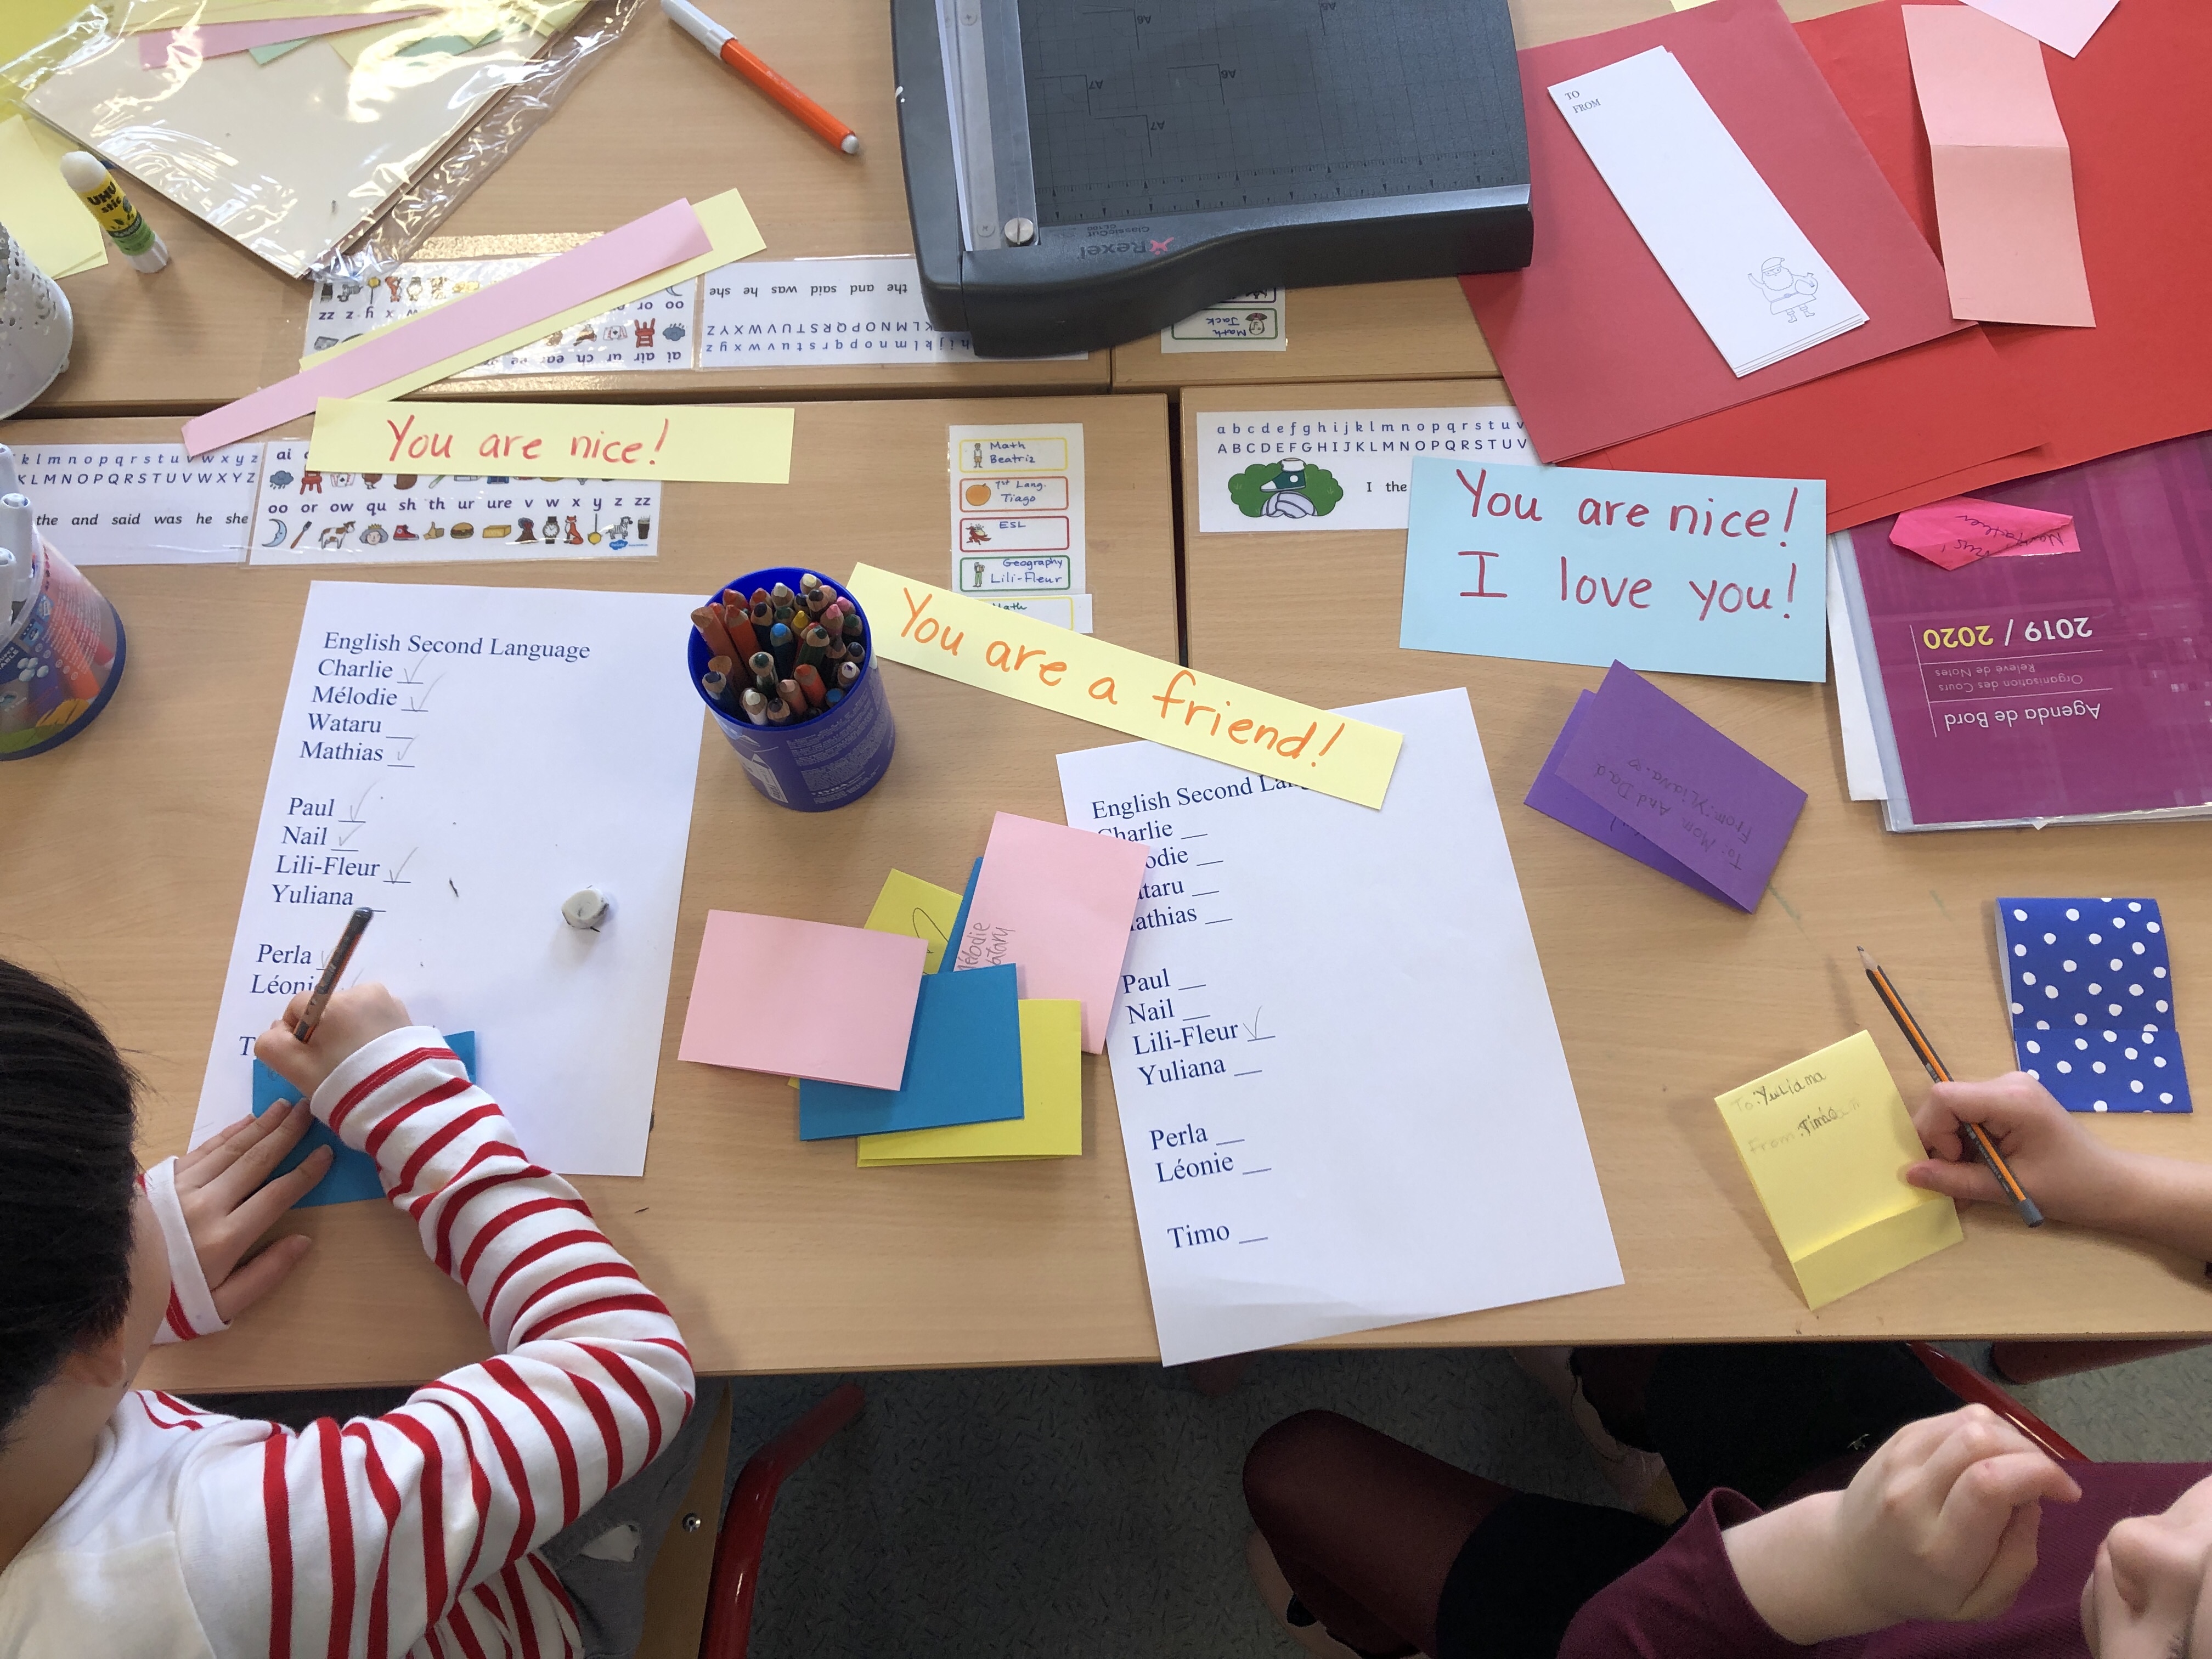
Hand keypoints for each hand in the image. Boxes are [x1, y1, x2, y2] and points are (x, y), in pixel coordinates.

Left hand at [171, 1104, 330, 1319]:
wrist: (110, 1291)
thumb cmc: (175, 1303)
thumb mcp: (224, 1305)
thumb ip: (266, 1274)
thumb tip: (303, 1241)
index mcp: (225, 1238)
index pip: (277, 1195)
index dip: (305, 1172)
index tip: (327, 1151)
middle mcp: (206, 1205)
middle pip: (256, 1162)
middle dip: (287, 1134)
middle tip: (311, 1109)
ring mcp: (182, 1190)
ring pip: (230, 1150)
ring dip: (261, 1126)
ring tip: (286, 1107)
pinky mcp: (162, 1182)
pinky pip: (201, 1150)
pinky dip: (226, 1134)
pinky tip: (247, 1121)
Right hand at [255, 982, 412, 1103]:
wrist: (401, 1100)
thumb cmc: (341, 1082)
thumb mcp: (293, 1066)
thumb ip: (271, 1043)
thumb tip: (280, 1029)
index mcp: (336, 999)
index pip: (298, 1007)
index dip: (295, 1034)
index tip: (307, 1058)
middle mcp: (366, 991)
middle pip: (327, 1010)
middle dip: (324, 1034)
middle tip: (333, 1066)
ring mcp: (391, 1003)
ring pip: (352, 1016)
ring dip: (347, 1035)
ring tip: (357, 1066)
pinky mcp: (408, 1018)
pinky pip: (376, 1022)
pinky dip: (370, 1038)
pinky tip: (374, 1061)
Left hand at [1725, 1406, 2080, 1641]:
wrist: (1849, 1561)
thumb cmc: (1923, 1590)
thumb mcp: (1980, 1604)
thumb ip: (2018, 1559)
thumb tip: (2032, 1500)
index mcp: (1940, 1548)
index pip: (1989, 1485)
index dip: (2040, 1474)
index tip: (2067, 1494)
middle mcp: (1913, 1497)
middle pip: (1979, 1442)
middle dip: (2031, 1453)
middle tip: (2045, 1481)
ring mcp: (1899, 1461)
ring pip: (1967, 1421)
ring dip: (2011, 1437)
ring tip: (2019, 1468)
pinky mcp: (1896, 1440)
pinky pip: (1952, 1417)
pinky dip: (1985, 1428)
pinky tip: (1991, 1456)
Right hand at [1905, 1072, 2134, 1226]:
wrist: (2113, 1187)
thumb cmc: (2071, 1189)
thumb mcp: (2010, 1188)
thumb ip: (1956, 1180)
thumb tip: (1909, 1174)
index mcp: (2013, 1099)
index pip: (1944, 1098)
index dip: (1933, 1132)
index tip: (1952, 1164)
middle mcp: (2008, 1083)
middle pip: (1945, 1103)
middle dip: (1941, 1142)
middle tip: (1956, 1178)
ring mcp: (2009, 1088)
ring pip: (1954, 1110)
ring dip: (1954, 1146)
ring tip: (1972, 1180)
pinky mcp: (2010, 1100)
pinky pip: (1969, 1114)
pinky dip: (1966, 1142)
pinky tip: (1982, 1167)